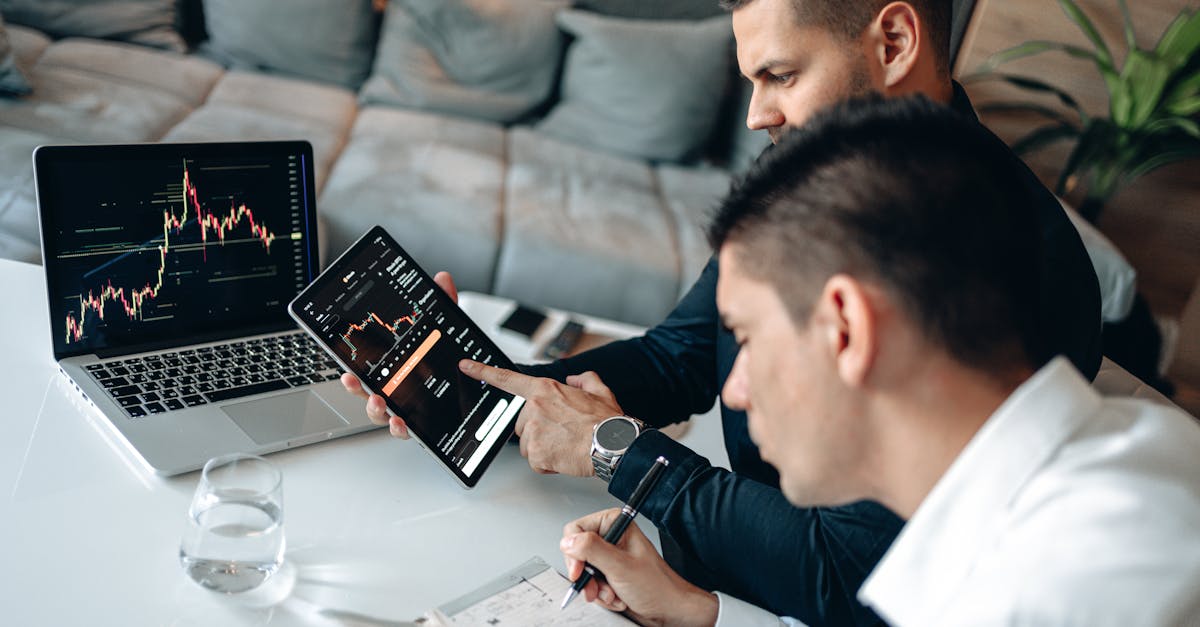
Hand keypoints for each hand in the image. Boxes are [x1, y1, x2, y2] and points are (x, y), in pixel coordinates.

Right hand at [339, 271, 458, 439]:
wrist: (478, 383)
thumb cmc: (452, 358)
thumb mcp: (447, 329)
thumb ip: (443, 305)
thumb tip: (442, 279)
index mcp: (395, 366)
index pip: (368, 366)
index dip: (353, 366)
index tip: (345, 364)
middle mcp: (396, 389)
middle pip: (366, 390)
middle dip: (356, 387)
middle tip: (353, 380)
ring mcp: (406, 407)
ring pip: (380, 413)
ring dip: (375, 409)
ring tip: (379, 402)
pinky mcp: (421, 422)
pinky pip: (404, 429)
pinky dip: (398, 427)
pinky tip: (400, 422)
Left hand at [458, 361, 622, 476]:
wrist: (612, 445)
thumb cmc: (606, 421)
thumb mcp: (599, 390)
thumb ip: (584, 380)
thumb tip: (575, 380)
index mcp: (545, 389)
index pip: (507, 379)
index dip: (483, 372)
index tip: (466, 367)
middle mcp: (534, 408)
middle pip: (522, 423)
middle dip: (538, 430)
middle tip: (561, 433)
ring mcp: (533, 431)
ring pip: (527, 444)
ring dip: (543, 448)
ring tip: (565, 445)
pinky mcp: (535, 453)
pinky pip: (536, 462)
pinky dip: (548, 464)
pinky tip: (564, 457)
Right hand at [560, 508, 717, 625]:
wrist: (669, 609)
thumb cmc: (657, 586)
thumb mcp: (620, 566)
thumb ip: (592, 550)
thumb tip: (568, 541)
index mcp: (615, 523)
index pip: (575, 530)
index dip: (574, 552)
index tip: (579, 571)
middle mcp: (611, 537)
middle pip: (576, 553)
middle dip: (588, 577)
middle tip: (597, 587)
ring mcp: (610, 557)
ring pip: (583, 572)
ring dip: (597, 589)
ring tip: (613, 594)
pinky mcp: (609, 573)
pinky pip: (591, 584)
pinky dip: (602, 595)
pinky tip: (617, 597)